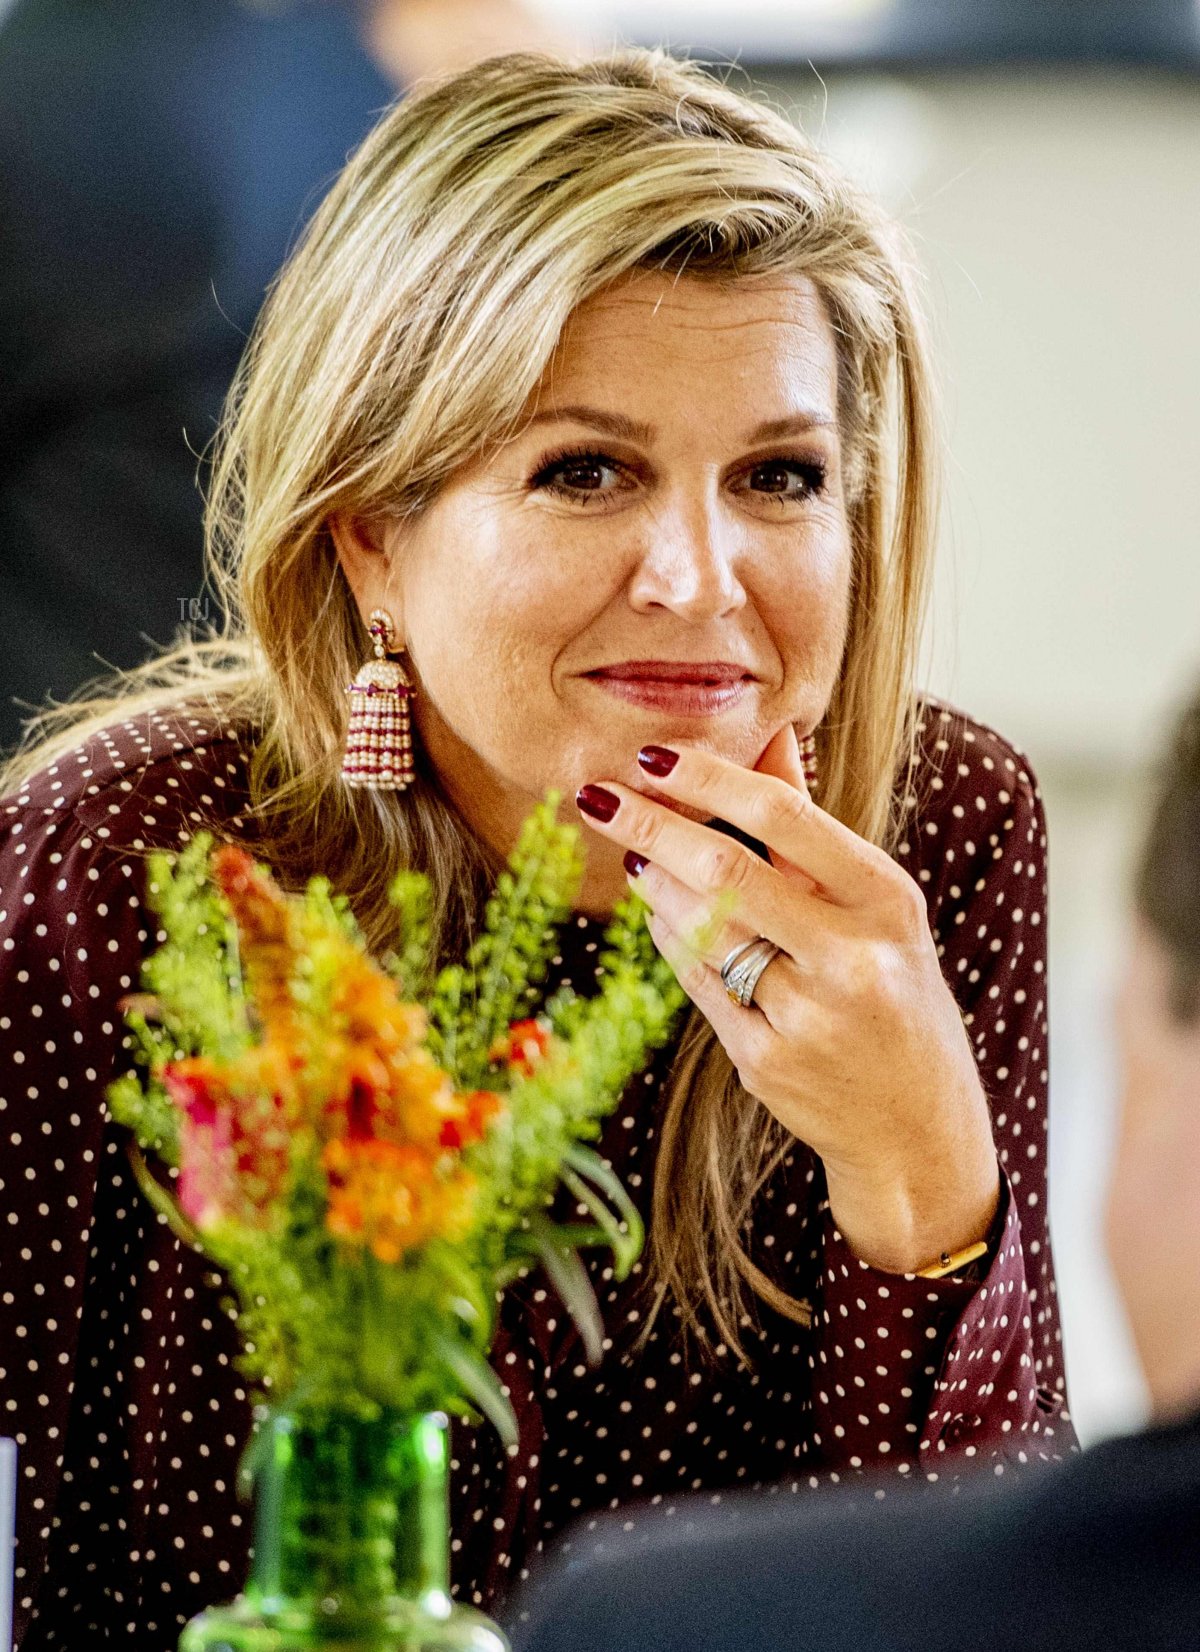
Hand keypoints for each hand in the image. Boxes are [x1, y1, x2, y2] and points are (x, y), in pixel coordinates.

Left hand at [575, 726, 1000, 1273]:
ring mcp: (806, 1015)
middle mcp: (852, 956)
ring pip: (701, 928)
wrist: (913, 1126)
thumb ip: (814, 828)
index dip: (709, 779)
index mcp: (887, 901)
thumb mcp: (879, 909)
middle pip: (726, 870)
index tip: (652, 756)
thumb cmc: (894, 995)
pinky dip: (668, 938)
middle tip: (597, 795)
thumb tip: (771, 739)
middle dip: (650, 824)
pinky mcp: (764, 1061)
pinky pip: (695, 982)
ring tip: (629, 849)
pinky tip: (655, 911)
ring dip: (652, 881)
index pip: (783, 817)